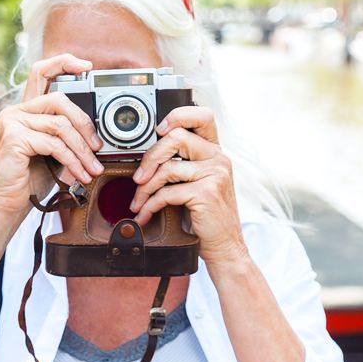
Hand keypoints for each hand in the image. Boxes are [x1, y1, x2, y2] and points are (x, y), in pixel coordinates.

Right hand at [0, 53, 104, 224]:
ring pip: (61, 125)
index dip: (64, 63)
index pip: (42, 72)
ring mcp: (13, 122)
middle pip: (59, 99)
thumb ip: (67, 135)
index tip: (87, 67)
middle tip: (97, 147)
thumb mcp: (54, 152)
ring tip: (92, 169)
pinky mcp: (14, 138)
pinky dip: (72, 160)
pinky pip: (54, 144)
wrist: (6, 206)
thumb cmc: (29, 180)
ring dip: (82, 150)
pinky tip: (79, 174)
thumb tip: (97, 132)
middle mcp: (17, 111)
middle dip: (85, 123)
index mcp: (26, 110)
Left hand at [128, 106, 246, 264]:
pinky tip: (146, 214)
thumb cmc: (207, 215)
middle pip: (176, 138)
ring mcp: (215, 174)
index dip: (178, 116)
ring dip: (145, 189)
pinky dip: (150, 205)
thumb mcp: (199, 182)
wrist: (224, 245)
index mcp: (215, 151)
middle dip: (149, 158)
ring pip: (167, 168)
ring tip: (138, 203)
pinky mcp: (206, 193)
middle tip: (138, 178)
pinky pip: (167, 193)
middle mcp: (218, 158)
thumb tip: (148, 155)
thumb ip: (183, 163)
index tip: (159, 130)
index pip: (202, 116)